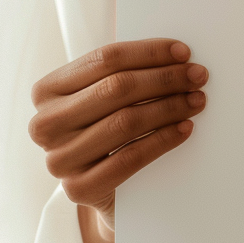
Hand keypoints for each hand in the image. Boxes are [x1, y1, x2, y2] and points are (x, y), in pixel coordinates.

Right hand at [29, 39, 208, 230]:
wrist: (103, 191)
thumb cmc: (107, 133)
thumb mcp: (104, 100)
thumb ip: (124, 74)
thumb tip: (175, 55)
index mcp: (47, 91)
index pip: (104, 59)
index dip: (148, 52)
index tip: (183, 52)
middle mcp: (46, 124)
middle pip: (116, 88)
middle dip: (164, 79)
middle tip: (197, 76)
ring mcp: (59, 159)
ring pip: (125, 121)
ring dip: (169, 108)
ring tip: (196, 101)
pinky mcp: (78, 188)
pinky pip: (130, 159)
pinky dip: (162, 141)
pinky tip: (184, 129)